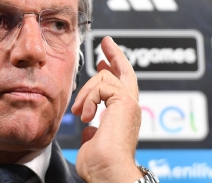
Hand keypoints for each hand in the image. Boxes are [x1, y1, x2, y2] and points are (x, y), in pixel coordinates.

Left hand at [71, 36, 142, 181]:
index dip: (112, 70)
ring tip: (79, 112)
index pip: (121, 86)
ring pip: (105, 77)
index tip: (102, 61)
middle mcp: (131, 107)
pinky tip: (85, 115)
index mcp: (124, 115)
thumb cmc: (101, 166)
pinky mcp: (125, 101)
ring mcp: (130, 103)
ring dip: (86, 92)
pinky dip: (89, 98)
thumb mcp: (92, 143)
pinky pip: (102, 85)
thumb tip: (89, 129)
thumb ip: (93, 131)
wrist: (109, 173)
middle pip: (126, 71)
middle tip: (106, 42)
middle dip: (114, 54)